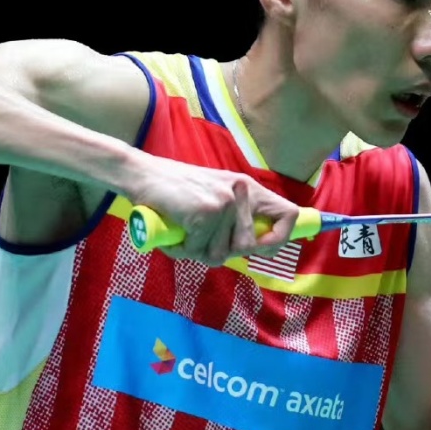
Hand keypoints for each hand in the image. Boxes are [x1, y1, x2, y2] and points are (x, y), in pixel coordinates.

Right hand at [129, 157, 299, 265]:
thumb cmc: (175, 190)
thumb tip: (255, 248)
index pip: (289, 215)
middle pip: (248, 247)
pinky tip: (172, 235)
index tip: (262, 250)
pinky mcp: (205, 214)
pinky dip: (181, 250)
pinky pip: (197, 251)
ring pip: (221, 254)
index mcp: (248, 188)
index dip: (280, 239)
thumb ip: (237, 216)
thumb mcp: (216, 194)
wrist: (142, 174)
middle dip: (221, 252)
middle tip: (200, 241)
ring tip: (183, 234)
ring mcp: (224, 204)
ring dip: (197, 252)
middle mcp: (241, 193)